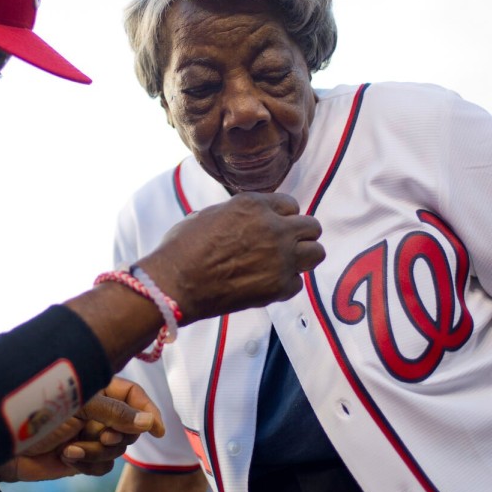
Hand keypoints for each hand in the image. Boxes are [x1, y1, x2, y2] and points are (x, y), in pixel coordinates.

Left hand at [0, 377, 163, 482]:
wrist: (0, 440)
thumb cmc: (33, 409)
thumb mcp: (78, 404)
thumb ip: (115, 412)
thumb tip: (149, 422)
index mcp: (96, 387)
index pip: (134, 396)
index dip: (149, 411)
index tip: (158, 430)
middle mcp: (95, 410)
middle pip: (130, 427)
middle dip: (117, 435)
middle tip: (103, 436)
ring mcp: (88, 434)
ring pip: (117, 449)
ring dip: (96, 451)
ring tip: (70, 449)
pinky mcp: (79, 457)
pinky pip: (102, 466)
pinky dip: (88, 464)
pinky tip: (66, 457)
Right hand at [140, 191, 324, 321]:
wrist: (176, 283)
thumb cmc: (182, 248)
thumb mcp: (208, 214)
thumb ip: (237, 214)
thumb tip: (244, 220)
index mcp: (254, 205)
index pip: (291, 205)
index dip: (282, 217)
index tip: (274, 227)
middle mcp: (274, 227)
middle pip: (311, 227)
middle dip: (300, 236)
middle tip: (285, 246)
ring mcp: (280, 258)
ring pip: (316, 253)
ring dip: (302, 258)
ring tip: (284, 264)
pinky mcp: (279, 287)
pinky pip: (297, 283)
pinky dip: (284, 285)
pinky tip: (265, 284)